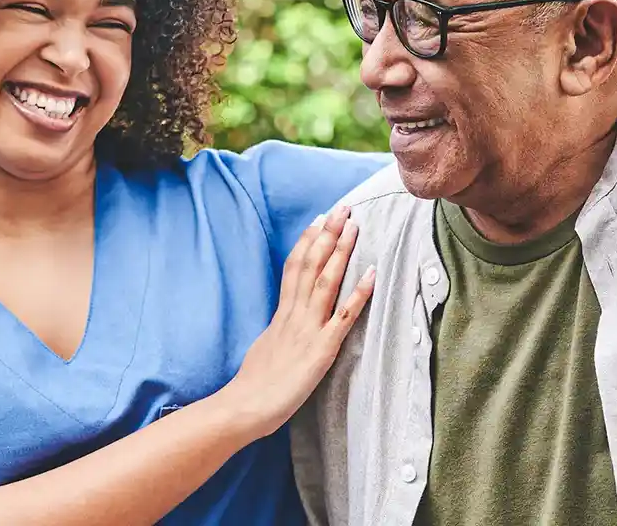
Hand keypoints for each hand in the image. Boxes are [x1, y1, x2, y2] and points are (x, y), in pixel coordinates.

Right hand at [227, 205, 373, 434]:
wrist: (244, 407)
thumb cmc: (252, 386)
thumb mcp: (264, 348)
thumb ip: (277, 331)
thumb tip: (282, 323)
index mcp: (281, 315)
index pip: (293, 269)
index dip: (307, 243)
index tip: (317, 221)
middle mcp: (294, 315)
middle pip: (311, 266)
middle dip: (327, 235)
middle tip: (341, 209)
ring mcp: (308, 329)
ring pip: (326, 281)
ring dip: (341, 251)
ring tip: (354, 226)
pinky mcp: (322, 349)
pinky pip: (344, 316)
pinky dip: (359, 293)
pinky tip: (372, 273)